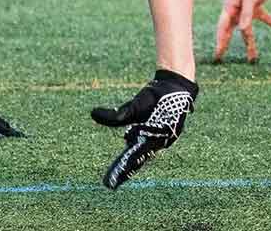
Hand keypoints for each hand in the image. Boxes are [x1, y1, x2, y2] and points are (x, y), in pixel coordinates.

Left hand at [91, 69, 196, 188]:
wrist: (177, 87)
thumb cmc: (157, 96)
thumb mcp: (135, 105)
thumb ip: (116, 114)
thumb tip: (92, 113)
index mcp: (153, 139)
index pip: (132, 159)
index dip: (120, 171)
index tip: (109, 184)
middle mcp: (158, 142)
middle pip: (136, 160)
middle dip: (123, 170)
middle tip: (109, 184)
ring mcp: (160, 138)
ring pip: (142, 153)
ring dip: (130, 161)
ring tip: (117, 172)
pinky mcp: (160, 133)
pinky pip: (146, 144)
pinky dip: (137, 148)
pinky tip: (129, 143)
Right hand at [211, 0, 270, 63]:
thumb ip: (246, 14)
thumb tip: (243, 30)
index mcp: (229, 9)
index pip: (222, 28)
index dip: (220, 41)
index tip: (218, 54)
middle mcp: (235, 11)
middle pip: (231, 31)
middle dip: (227, 44)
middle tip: (220, 57)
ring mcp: (245, 10)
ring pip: (247, 30)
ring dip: (251, 43)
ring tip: (254, 58)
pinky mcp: (256, 7)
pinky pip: (265, 19)